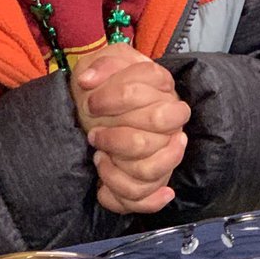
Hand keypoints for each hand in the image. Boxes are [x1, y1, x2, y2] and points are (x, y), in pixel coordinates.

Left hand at [69, 44, 190, 213]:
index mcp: (163, 87)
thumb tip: (88, 82)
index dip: (115, 98)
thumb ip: (101, 64)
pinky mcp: (154, 179)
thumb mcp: (102, 61)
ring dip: (117, 168)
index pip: (148, 92)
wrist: (99, 105)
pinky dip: (121, 192)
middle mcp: (171, 122)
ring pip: (150, 171)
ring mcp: (166, 152)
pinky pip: (146, 197)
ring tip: (98, 156)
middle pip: (154, 133)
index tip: (90, 104)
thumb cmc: (103, 84)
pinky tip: (104, 181)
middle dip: (117, 138)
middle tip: (92, 134)